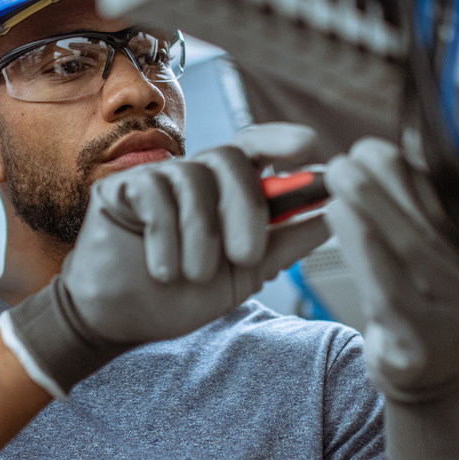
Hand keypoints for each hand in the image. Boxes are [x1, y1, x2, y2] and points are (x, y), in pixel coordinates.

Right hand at [6, 123, 329, 392]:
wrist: (121, 320)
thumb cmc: (179, 296)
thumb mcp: (244, 274)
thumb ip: (285, 241)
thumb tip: (337, 212)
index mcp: (227, 191)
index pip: (257, 148)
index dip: (282, 140)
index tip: (310, 146)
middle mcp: (195, 176)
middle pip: (231, 159)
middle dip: (245, 208)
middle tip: (244, 256)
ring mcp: (158, 178)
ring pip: (194, 182)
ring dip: (201, 237)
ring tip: (192, 275)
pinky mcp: (122, 187)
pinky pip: (155, 195)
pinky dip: (164, 237)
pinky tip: (161, 268)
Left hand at [325, 137, 458, 459]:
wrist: (429, 374)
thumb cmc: (429, 296)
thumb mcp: (446, 249)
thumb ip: (431, 206)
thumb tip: (400, 146)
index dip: (418, 169)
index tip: (378, 147)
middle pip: (439, 220)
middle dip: (389, 179)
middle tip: (350, 155)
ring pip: (412, 248)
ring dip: (370, 203)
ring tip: (338, 174)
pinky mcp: (420, 343)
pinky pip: (387, 287)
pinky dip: (360, 245)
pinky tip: (337, 213)